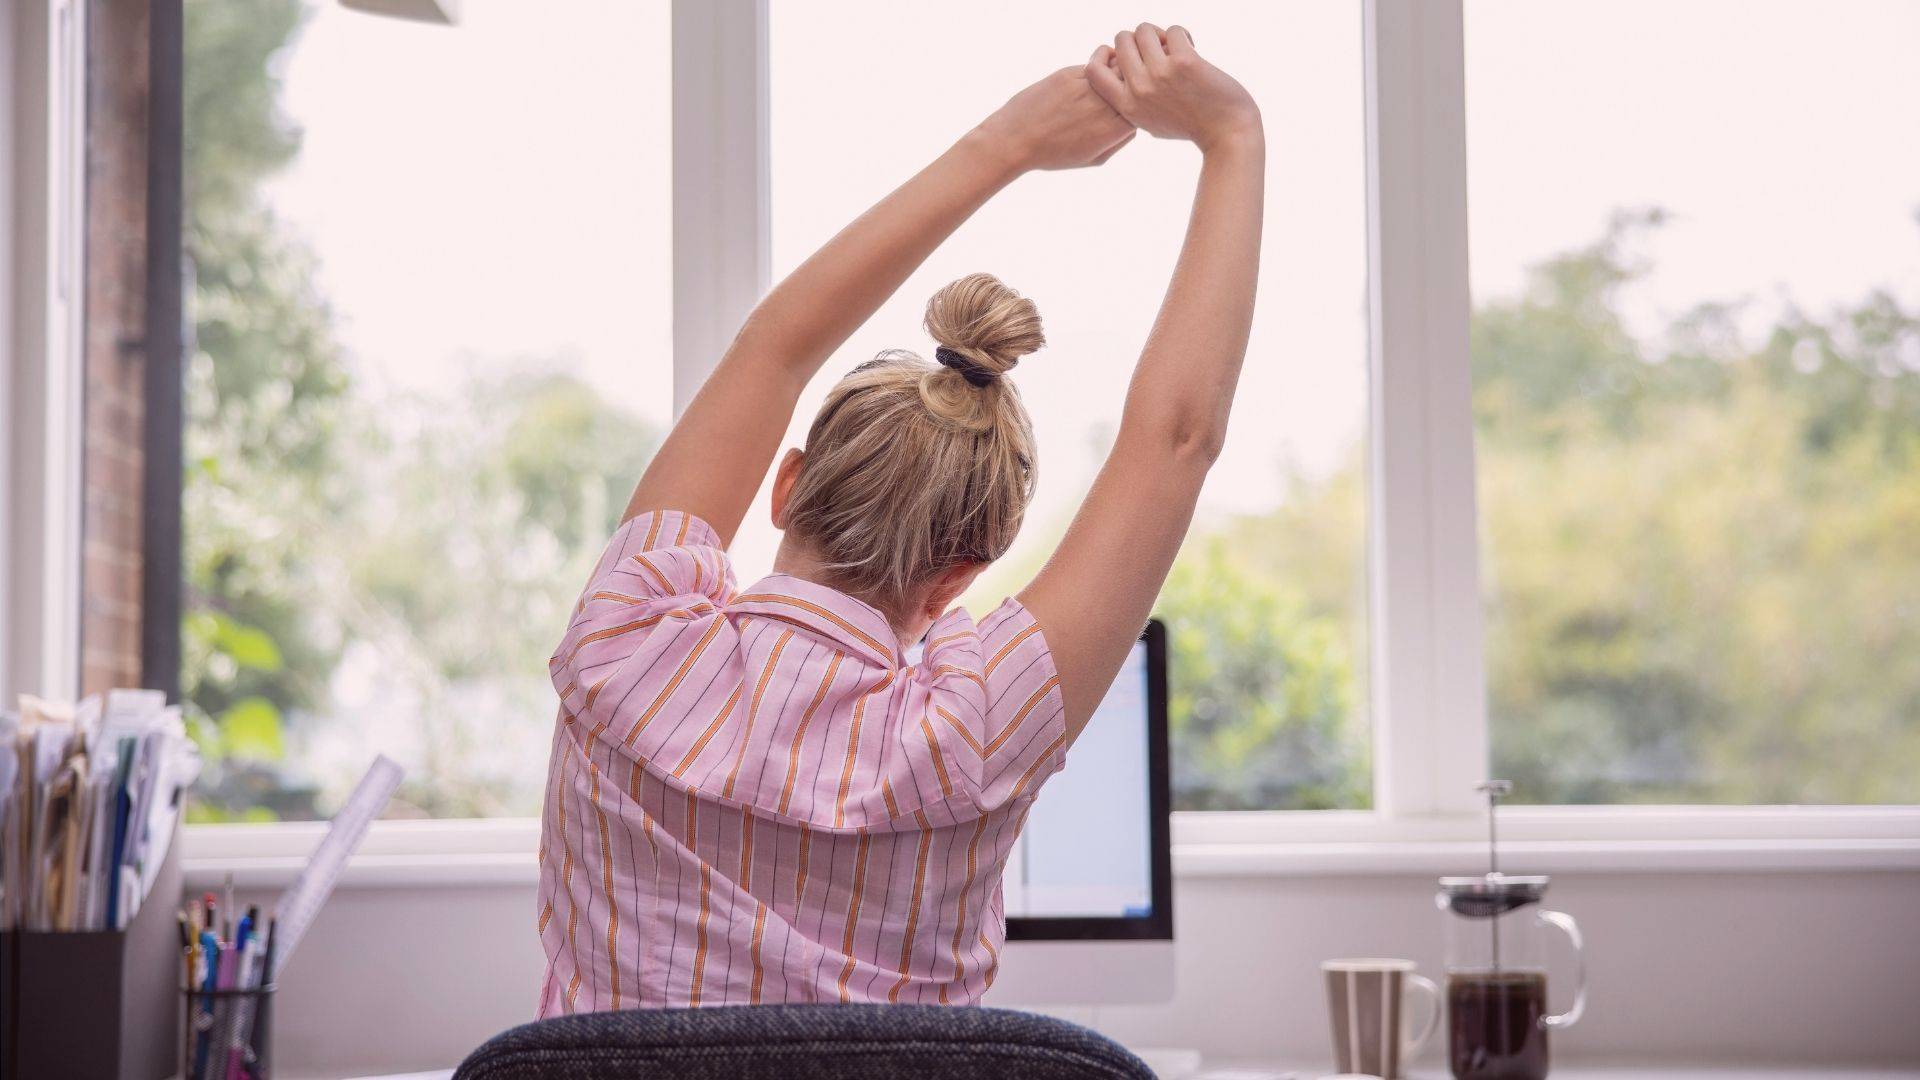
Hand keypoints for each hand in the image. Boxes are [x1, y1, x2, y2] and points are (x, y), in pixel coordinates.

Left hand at [978, 66, 1137, 171]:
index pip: (1142, 107)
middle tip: (1123, 87)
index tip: (1131, 107)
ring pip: (1115, 69)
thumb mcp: (1093, 159)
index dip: (1139, 106)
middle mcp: (1103, 106)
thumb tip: (1135, 122)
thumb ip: (1119, 141)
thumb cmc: (1054, 154)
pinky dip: (1096, 69)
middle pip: (1132, 84)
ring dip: (1115, 73)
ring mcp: (1087, 87)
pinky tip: (1086, 80)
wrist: (1015, 139)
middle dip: (1131, 84)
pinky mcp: (1069, 73)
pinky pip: (1093, 65)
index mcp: (1113, 130)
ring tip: (1106, 82)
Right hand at [1086, 24, 1259, 152]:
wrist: (1227, 132)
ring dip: (1160, 33)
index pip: (1092, 70)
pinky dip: (1183, 35)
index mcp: (1127, 105)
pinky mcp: (1184, 62)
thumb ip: (1133, 101)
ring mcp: (1160, 75)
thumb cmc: (1190, 127)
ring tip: (1175, 47)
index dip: (1106, 54)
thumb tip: (1121, 70)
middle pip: (1122, 40)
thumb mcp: (1150, 122)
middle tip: (1159, 50)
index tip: (1125, 56)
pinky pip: (1174, 30)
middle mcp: (1139, 89)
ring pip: (1144, 29)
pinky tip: (1192, 47)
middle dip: (1139, 38)